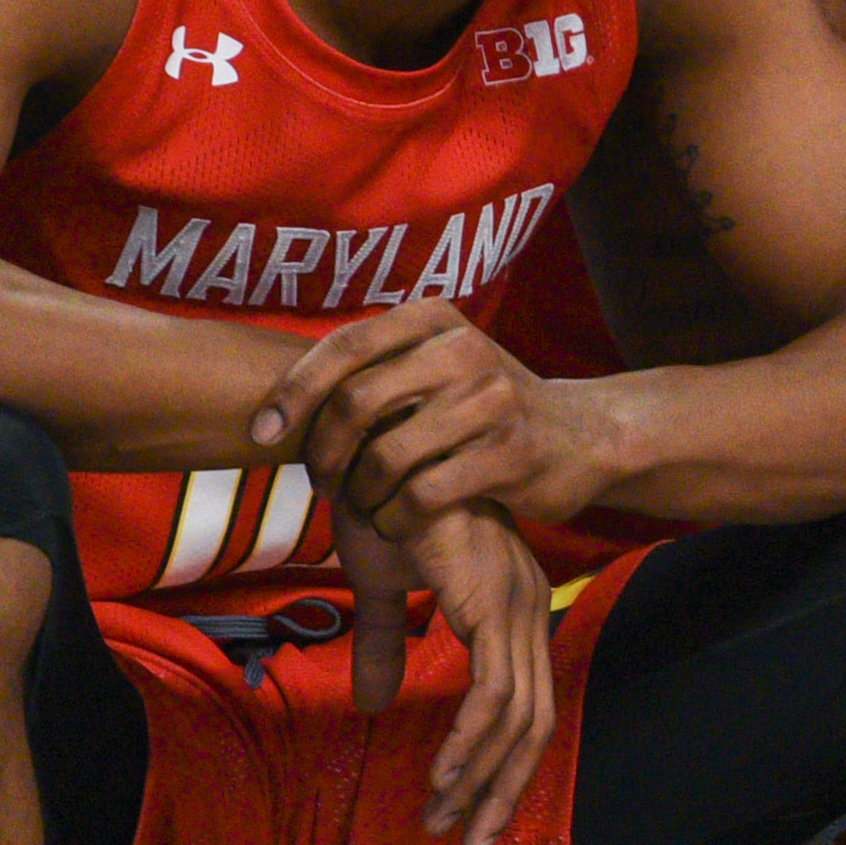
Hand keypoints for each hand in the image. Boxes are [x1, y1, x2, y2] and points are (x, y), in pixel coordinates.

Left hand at [252, 298, 620, 536]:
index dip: (293, 392)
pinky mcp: (509, 457)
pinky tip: (394, 524)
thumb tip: (280, 395)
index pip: (344, 348)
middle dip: (322, 452)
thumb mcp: (441, 361)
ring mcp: (491, 404)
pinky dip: (394, 519)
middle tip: (322, 481)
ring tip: (363, 505)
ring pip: (385, 456)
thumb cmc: (489, 406)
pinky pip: (421, 496)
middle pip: (356, 403)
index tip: (261, 433)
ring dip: (359, 493)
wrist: (584, 436)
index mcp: (437, 320)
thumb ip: (378, 364)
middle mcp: (465, 351)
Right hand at [336, 500, 554, 844]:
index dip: (499, 768)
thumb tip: (370, 705)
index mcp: (510, 605)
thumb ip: (386, 645)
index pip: (523, 706)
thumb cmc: (376, 505)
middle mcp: (524, 608)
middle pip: (533, 725)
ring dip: (480, 777)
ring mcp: (513, 605)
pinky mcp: (488, 603)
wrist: (368, 445)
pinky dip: (471, 741)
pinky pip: (492, 691)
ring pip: (517, 719)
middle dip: (500, 792)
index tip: (468, 815)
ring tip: (442, 820)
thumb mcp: (379, 588)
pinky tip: (442, 774)